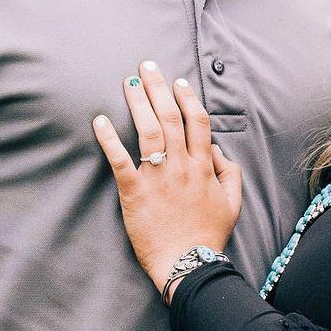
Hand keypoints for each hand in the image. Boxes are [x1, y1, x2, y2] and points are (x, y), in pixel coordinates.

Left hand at [93, 59, 244, 291]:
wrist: (190, 264)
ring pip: (149, 131)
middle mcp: (182, 166)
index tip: (178, 82)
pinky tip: (99, 121)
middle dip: (158, 88)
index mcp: (203, 167)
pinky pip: (121, 160)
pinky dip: (109, 140)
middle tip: (147, 66)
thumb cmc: (208, 235)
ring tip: (128, 82)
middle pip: (171, 117)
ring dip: (138, 103)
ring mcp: (158, 178)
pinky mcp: (135, 192)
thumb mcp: (231, 203)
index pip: (197, 122)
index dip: (187, 98)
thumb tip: (216, 151)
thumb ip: (228, 173)